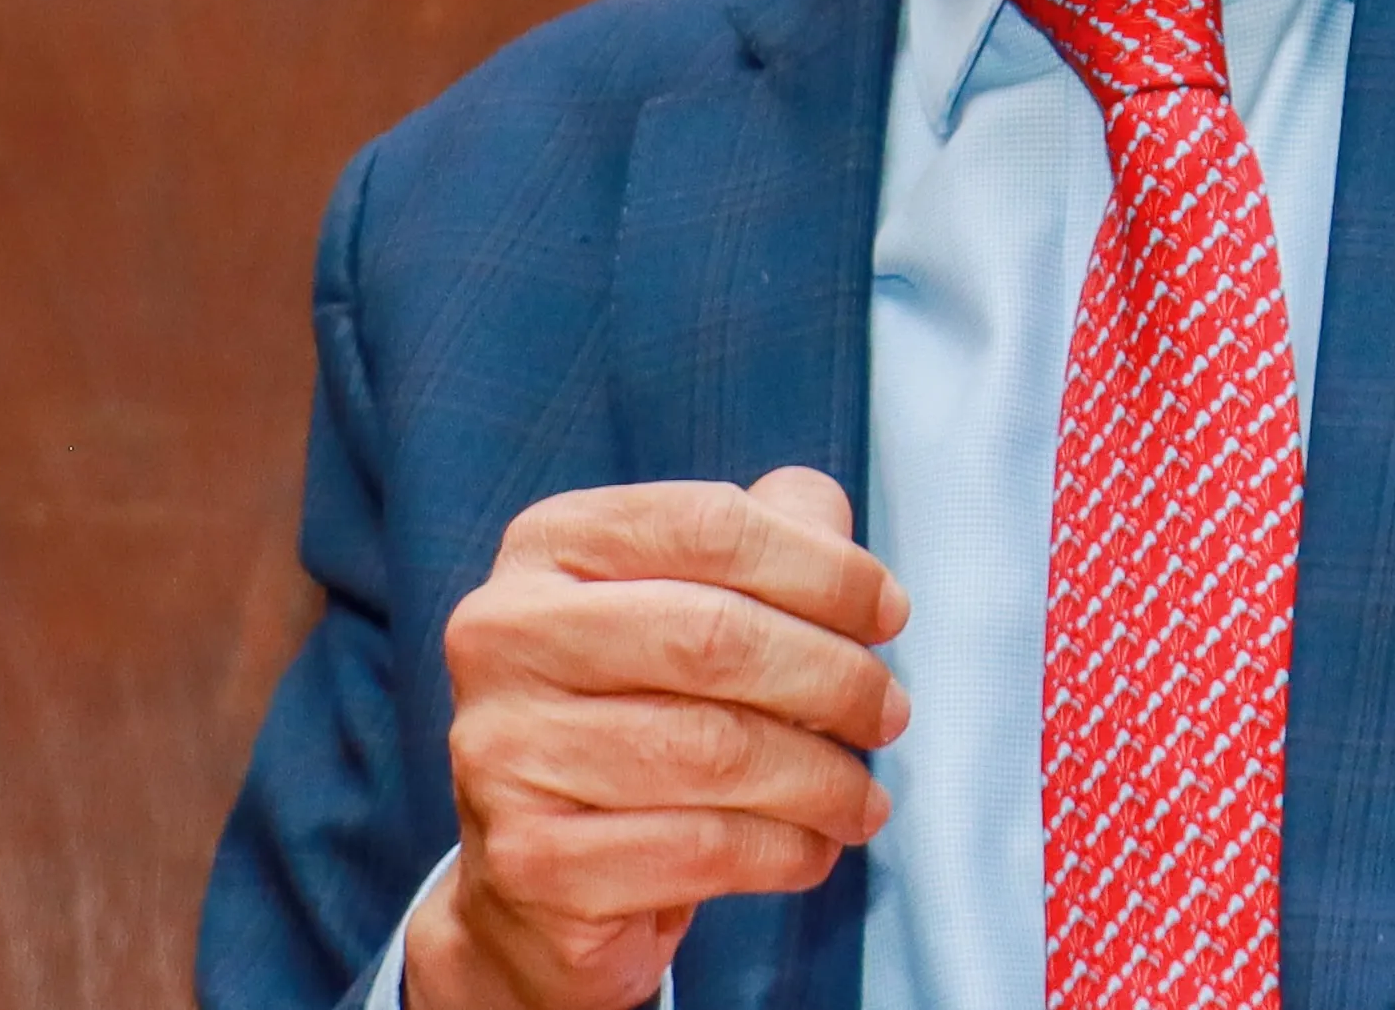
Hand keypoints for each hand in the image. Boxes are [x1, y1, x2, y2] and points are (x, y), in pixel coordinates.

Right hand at [403, 468, 912, 1009]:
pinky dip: (786, 850)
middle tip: (891, 714)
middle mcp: (503, 638)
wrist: (538, 880)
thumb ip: (765, 535)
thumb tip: (824, 513)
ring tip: (865, 797)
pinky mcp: (531, 860)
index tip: (889, 615)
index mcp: (546, 547)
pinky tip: (814, 848)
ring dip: (824, 780)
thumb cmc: (638, 711)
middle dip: (836, 679)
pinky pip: (702, 848)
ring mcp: (503, 751)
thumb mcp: (692, 602)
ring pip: (717, 752)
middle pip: (717, 638)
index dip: (825, 568)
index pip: (709, 526)